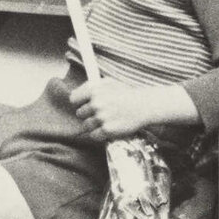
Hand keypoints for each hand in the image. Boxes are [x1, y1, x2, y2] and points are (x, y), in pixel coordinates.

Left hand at [68, 77, 198, 141]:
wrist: (144, 106)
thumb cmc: (127, 93)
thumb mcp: (109, 83)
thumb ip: (92, 87)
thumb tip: (76, 94)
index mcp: (94, 91)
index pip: (73, 99)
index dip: (79, 103)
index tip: (83, 105)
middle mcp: (96, 104)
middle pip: (80, 114)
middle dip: (88, 114)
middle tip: (100, 113)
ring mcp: (101, 118)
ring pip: (86, 126)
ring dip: (94, 125)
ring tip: (106, 120)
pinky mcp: (107, 130)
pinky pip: (94, 136)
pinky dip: (99, 134)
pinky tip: (108, 128)